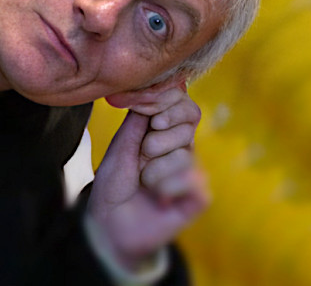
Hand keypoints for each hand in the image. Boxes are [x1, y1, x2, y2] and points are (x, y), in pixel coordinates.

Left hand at [87, 78, 209, 269]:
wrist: (111, 226)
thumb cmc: (114, 182)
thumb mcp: (120, 145)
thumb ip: (139, 117)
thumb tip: (155, 85)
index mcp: (163, 128)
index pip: (181, 99)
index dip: (167, 101)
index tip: (147, 114)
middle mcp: (182, 144)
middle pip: (190, 117)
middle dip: (158, 137)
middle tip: (143, 153)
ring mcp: (192, 168)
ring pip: (186, 153)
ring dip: (155, 170)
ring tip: (144, 182)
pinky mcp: (199, 194)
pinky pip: (193, 180)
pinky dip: (167, 189)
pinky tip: (160, 199)